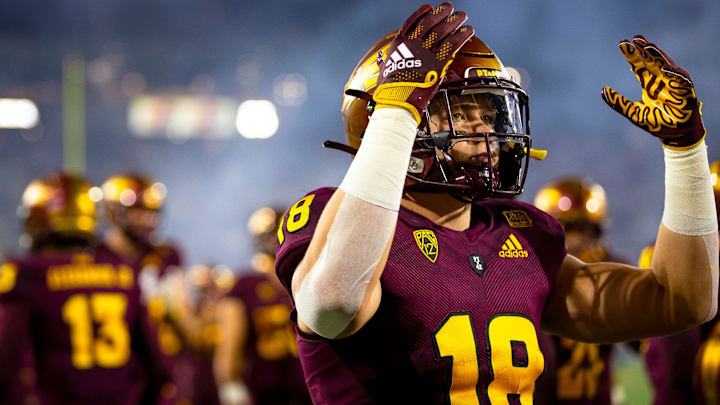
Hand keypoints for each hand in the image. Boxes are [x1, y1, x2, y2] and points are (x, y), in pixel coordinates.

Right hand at [373, 2, 472, 123]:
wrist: (397, 99)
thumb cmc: (389, 89)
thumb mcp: (385, 70)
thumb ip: (389, 62)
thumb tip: (384, 63)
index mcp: (399, 43)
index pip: (412, 22)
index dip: (422, 13)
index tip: (429, 8)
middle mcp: (413, 43)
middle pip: (430, 21)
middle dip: (441, 12)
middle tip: (449, 7)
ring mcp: (426, 51)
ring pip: (444, 29)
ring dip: (455, 20)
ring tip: (462, 15)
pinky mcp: (438, 61)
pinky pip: (453, 43)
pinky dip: (462, 35)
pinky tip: (469, 31)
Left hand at [601, 35, 704, 149]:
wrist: (675, 136)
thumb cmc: (657, 123)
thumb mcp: (633, 113)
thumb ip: (619, 103)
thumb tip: (603, 91)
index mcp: (648, 84)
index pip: (639, 65)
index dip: (632, 54)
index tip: (622, 43)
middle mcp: (661, 80)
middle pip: (651, 60)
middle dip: (644, 49)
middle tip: (634, 38)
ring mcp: (673, 84)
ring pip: (666, 64)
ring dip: (658, 55)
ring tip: (648, 46)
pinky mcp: (686, 91)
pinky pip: (682, 79)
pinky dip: (674, 73)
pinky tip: (664, 67)